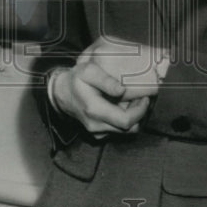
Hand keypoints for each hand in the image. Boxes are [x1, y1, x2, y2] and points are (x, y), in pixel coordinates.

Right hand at [50, 37, 166, 136]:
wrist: (61, 93)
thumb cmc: (76, 79)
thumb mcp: (89, 72)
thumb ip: (105, 80)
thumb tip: (122, 90)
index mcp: (95, 110)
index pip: (126, 121)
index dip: (140, 111)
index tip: (144, 98)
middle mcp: (96, 125)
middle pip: (129, 129)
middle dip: (139, 114)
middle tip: (141, 99)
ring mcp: (96, 132)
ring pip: (124, 132)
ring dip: (132, 118)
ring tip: (132, 102)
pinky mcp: (97, 134)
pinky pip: (116, 132)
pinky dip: (123, 122)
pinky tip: (121, 108)